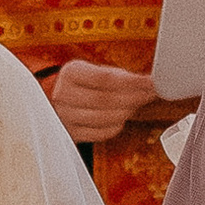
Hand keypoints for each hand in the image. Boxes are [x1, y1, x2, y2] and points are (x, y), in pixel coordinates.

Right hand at [47, 59, 162, 143]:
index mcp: (71, 73)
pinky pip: (101, 133)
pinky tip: (122, 117)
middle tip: (151, 94)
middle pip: (107, 99)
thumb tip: (148, 83)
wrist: (53, 99)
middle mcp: (64, 95)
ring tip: (138, 104)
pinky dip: (117, 126)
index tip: (151, 82)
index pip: (105, 78)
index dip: (132, 81)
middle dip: (134, 97)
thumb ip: (119, 76)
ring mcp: (65, 116)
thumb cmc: (82, 84)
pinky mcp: (71, 134)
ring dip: (128, 111)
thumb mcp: (95, 71)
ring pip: (105, 118)